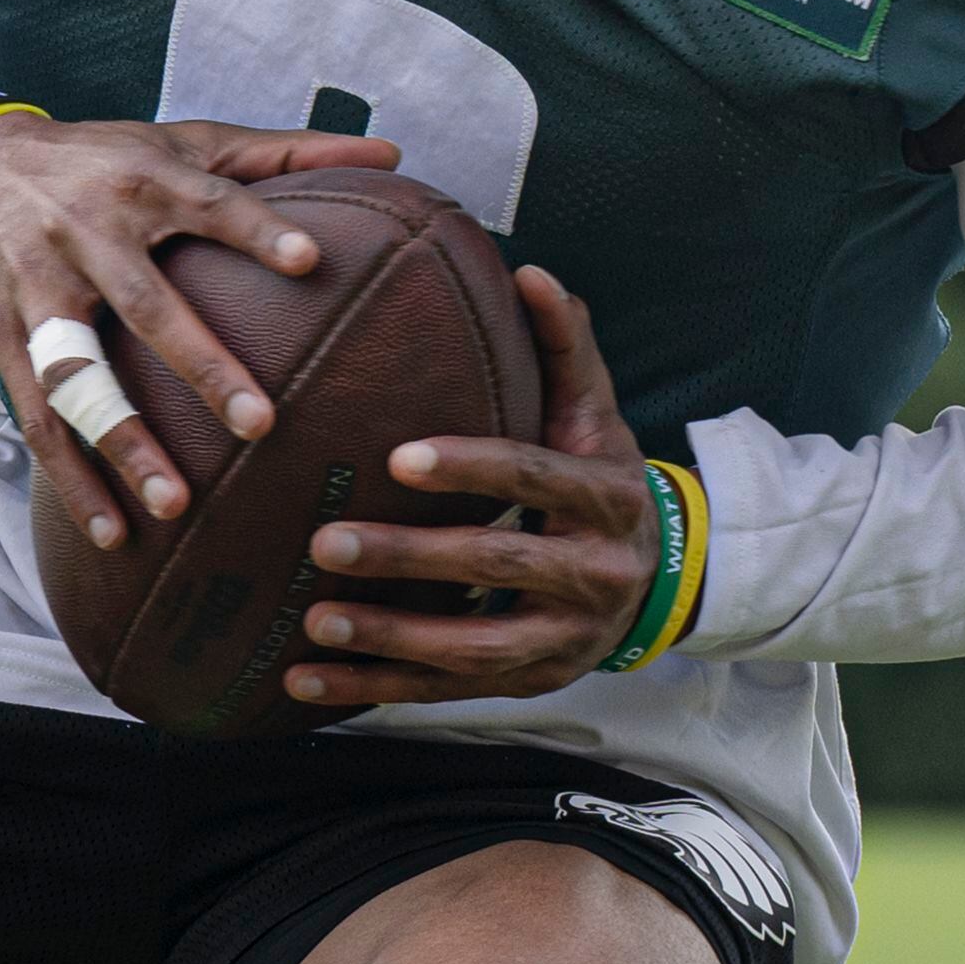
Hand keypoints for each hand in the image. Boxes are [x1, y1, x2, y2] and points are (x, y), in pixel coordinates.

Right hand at [0, 109, 396, 551]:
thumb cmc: (106, 160)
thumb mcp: (186, 140)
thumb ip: (287, 154)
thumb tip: (395, 156)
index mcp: (145, 182)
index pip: (209, 203)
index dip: (257, 230)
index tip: (311, 260)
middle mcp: (87, 233)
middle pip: (146, 305)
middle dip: (200, 365)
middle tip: (261, 424)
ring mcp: (39, 289)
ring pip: (79, 374)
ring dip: (122, 442)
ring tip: (176, 506)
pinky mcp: (2, 336)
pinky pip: (36, 417)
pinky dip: (70, 478)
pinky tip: (112, 532)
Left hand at [284, 267, 669, 707]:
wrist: (659, 580)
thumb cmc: (603, 477)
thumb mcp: (598, 414)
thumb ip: (564, 346)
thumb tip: (529, 269)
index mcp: (609, 497)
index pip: (536, 479)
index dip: (472, 468)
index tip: (397, 458)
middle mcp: (596, 574)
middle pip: (496, 567)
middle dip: (410, 560)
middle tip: (326, 540)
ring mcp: (566, 639)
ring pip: (473, 650)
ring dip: (389, 638)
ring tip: (314, 620)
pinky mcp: (532, 683)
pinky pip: (448, 694)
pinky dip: (375, 691)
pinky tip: (306, 681)